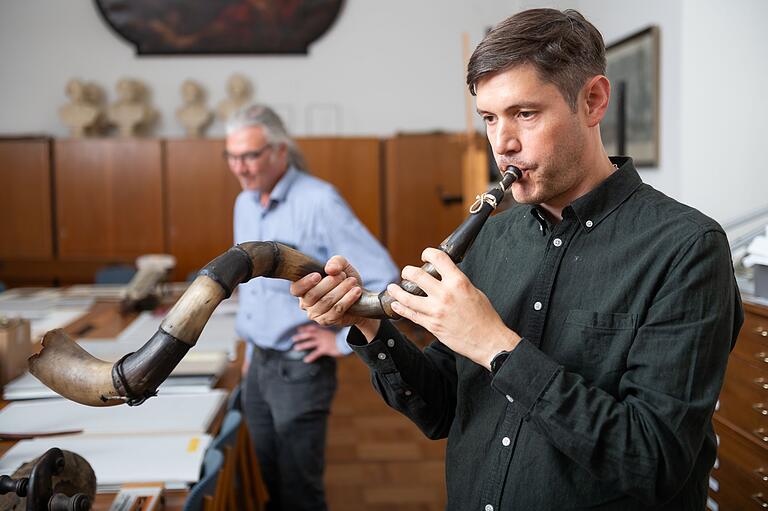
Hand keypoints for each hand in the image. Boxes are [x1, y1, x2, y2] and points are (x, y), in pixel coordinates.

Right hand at [290, 256, 380, 338]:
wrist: (358, 294)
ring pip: (326, 302)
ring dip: (341, 290)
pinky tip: (356, 291)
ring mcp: (315, 314)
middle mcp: (305, 303)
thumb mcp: (341, 265)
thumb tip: (330, 269)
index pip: (296, 289)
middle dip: (330, 283)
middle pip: (313, 295)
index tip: (318, 275)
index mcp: (303, 288)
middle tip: (343, 275)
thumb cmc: (344, 279)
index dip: (305, 283)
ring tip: (352, 281)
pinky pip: (336, 311)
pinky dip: (347, 300)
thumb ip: (336, 262)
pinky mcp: (327, 322)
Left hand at [292, 324, 341, 362]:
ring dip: (303, 345)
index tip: (299, 329)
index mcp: (323, 331)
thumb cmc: (341, 339)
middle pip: (309, 335)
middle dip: (300, 336)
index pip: (312, 328)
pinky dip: (311, 357)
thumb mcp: (333, 335)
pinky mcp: (325, 349)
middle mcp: (322, 335)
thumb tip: (322, 335)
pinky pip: (316, 353)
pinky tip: (306, 360)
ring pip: (310, 343)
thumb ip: (326, 335)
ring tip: (296, 348)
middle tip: (293, 339)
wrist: (346, 342)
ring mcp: (323, 342)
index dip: (305, 328)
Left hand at [386, 248, 520, 368]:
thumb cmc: (485, 317)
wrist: (488, 341)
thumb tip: (444, 276)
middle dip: (408, 271)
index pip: (438, 258)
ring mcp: (436, 311)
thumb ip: (456, 283)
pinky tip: (395, 304)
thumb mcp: (474, 291)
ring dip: (397, 291)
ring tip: (392, 287)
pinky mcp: (431, 325)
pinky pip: (410, 315)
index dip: (428, 253)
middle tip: (407, 273)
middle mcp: (445, 294)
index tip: (425, 255)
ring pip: (407, 297)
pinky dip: (400, 308)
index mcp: (458, 282)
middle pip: (416, 275)